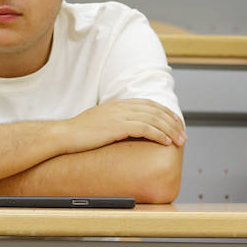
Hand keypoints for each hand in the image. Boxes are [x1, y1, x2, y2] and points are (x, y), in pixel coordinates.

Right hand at [63, 99, 185, 152]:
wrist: (64, 135)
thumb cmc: (79, 133)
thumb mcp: (100, 122)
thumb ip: (114, 122)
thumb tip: (125, 130)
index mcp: (118, 104)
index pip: (149, 104)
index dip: (165, 112)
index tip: (176, 122)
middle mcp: (122, 106)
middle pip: (155, 110)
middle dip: (172, 122)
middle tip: (183, 134)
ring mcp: (120, 115)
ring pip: (154, 119)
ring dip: (170, 130)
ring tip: (179, 141)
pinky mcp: (118, 127)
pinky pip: (145, 129)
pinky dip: (159, 134)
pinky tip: (166, 142)